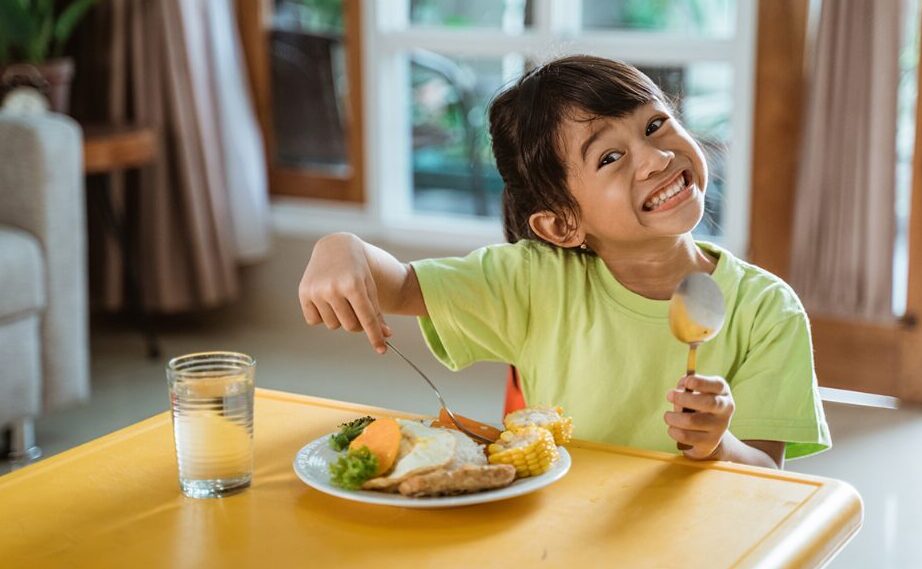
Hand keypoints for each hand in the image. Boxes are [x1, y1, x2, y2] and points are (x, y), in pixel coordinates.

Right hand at [298, 234, 391, 352]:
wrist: (335, 247)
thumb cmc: (357, 269)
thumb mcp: (370, 287)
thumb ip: (376, 312)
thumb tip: (385, 336)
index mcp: (354, 284)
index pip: (366, 319)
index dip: (375, 337)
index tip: (382, 350)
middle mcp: (333, 288)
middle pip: (350, 326)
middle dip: (357, 324)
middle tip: (357, 311)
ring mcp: (316, 291)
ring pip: (333, 325)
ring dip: (339, 318)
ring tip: (341, 300)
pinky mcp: (304, 293)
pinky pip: (314, 321)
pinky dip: (322, 316)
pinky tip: (326, 300)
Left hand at [664, 374, 734, 459]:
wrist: (708, 433)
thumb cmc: (698, 405)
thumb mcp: (694, 392)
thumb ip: (686, 386)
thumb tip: (681, 388)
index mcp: (723, 392)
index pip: (718, 385)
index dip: (702, 382)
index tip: (687, 382)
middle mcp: (725, 409)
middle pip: (708, 403)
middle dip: (684, 398)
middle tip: (669, 395)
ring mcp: (719, 427)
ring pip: (692, 421)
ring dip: (673, 417)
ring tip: (668, 416)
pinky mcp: (709, 443)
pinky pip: (686, 436)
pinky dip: (674, 431)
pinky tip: (673, 428)